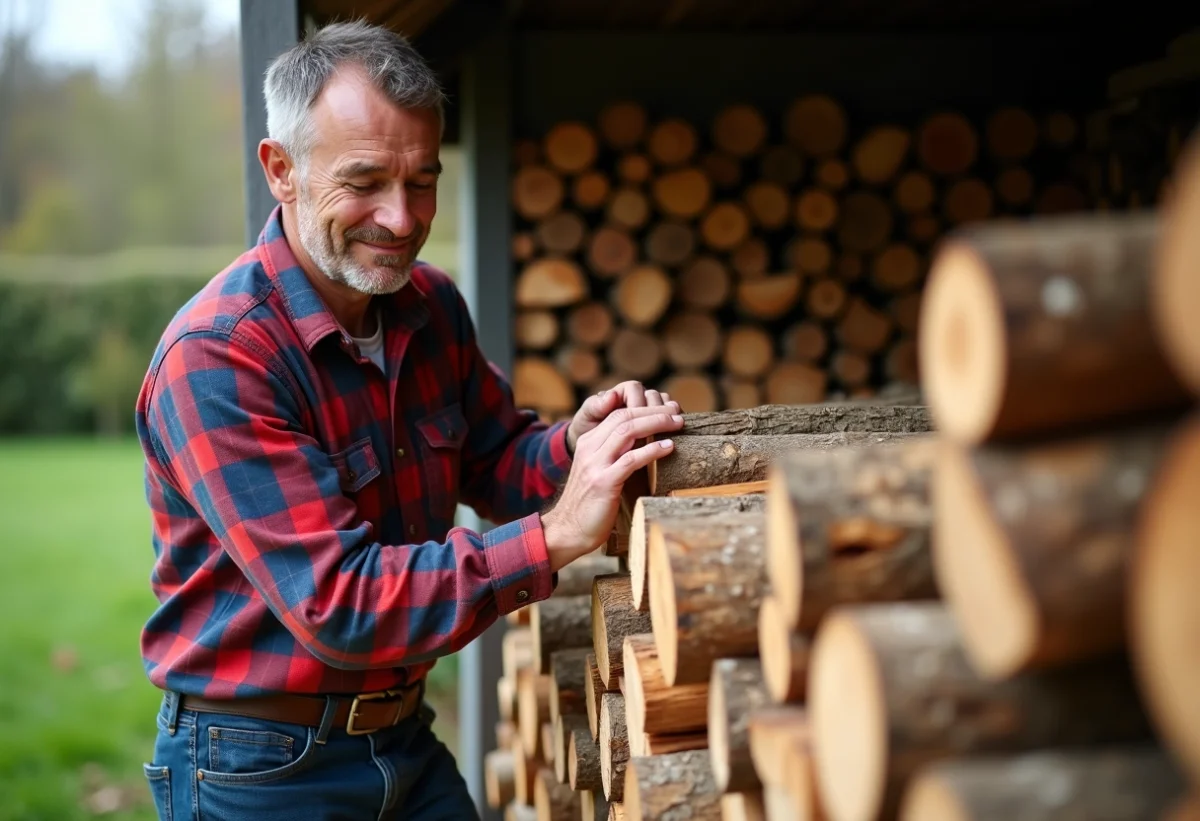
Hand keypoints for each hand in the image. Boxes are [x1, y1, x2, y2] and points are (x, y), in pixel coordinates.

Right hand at [542, 405, 682, 571]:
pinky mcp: (603, 483)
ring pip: (627, 431)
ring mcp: (595, 465)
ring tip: (676, 424)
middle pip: (624, 417)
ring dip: (656, 423)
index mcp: (587, 442)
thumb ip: (613, 454)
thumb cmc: (589, 504)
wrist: (567, 530)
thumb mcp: (597, 471)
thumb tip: (645, 443)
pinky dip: (652, 450)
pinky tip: (668, 446)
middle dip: (654, 411)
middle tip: (677, 412)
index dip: (645, 408)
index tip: (668, 409)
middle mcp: (589, 449)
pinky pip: (630, 460)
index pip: (618, 413)